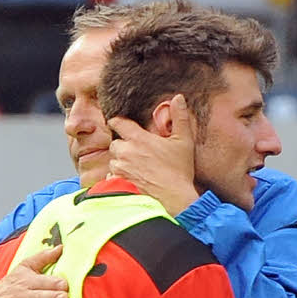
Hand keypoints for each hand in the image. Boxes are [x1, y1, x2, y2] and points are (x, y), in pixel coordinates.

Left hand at [108, 95, 198, 215]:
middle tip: (135, 153)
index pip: (118, 122)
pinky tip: (132, 181)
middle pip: (114, 143)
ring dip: (120, 163)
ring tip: (135, 168)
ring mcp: (120, 169)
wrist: (174, 200)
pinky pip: (112, 177)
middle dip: (122, 146)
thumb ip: (180, 117)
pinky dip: (119, 178)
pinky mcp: (118, 184)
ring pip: (113, 161)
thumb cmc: (179, 172)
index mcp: (139, 138)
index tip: (120, 125)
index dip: (118, 122)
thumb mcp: (184, 141)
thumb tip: (178, 98)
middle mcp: (126, 152)